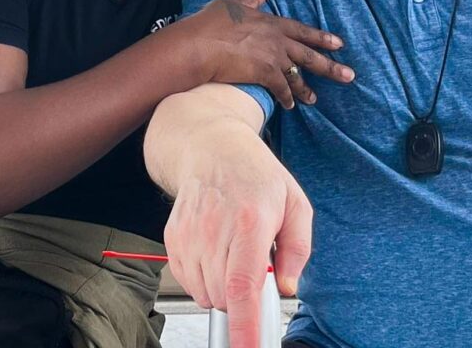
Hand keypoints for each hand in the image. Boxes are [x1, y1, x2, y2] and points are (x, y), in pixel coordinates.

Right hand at [165, 126, 309, 347]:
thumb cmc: (255, 173)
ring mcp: (189, 234)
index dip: (245, 325)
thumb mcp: (294, 202)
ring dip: (222, 288)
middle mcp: (215, 228)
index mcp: (251, 221)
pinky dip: (203, 278)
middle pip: (224, 298)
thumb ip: (298, 248)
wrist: (210, 146)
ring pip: (205, 295)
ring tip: (234, 251)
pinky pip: (188, 282)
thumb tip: (288, 287)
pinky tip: (215, 250)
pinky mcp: (173, 238)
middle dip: (243, 296)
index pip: (243, 285)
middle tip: (253, 264)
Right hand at [179, 0, 354, 108]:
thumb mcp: (234, 3)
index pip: (302, 30)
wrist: (200, 45)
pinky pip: (281, 89)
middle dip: (330, 66)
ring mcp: (272, 58)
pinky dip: (286, 97)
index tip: (338, 43)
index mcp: (271, 22)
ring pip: (297, 75)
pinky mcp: (264, 74)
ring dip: (307, 88)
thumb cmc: (212, 22)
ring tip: (316, 99)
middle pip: (309, 54)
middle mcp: (277, 40)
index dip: (321, 37)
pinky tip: (290, 105)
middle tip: (349, 75)